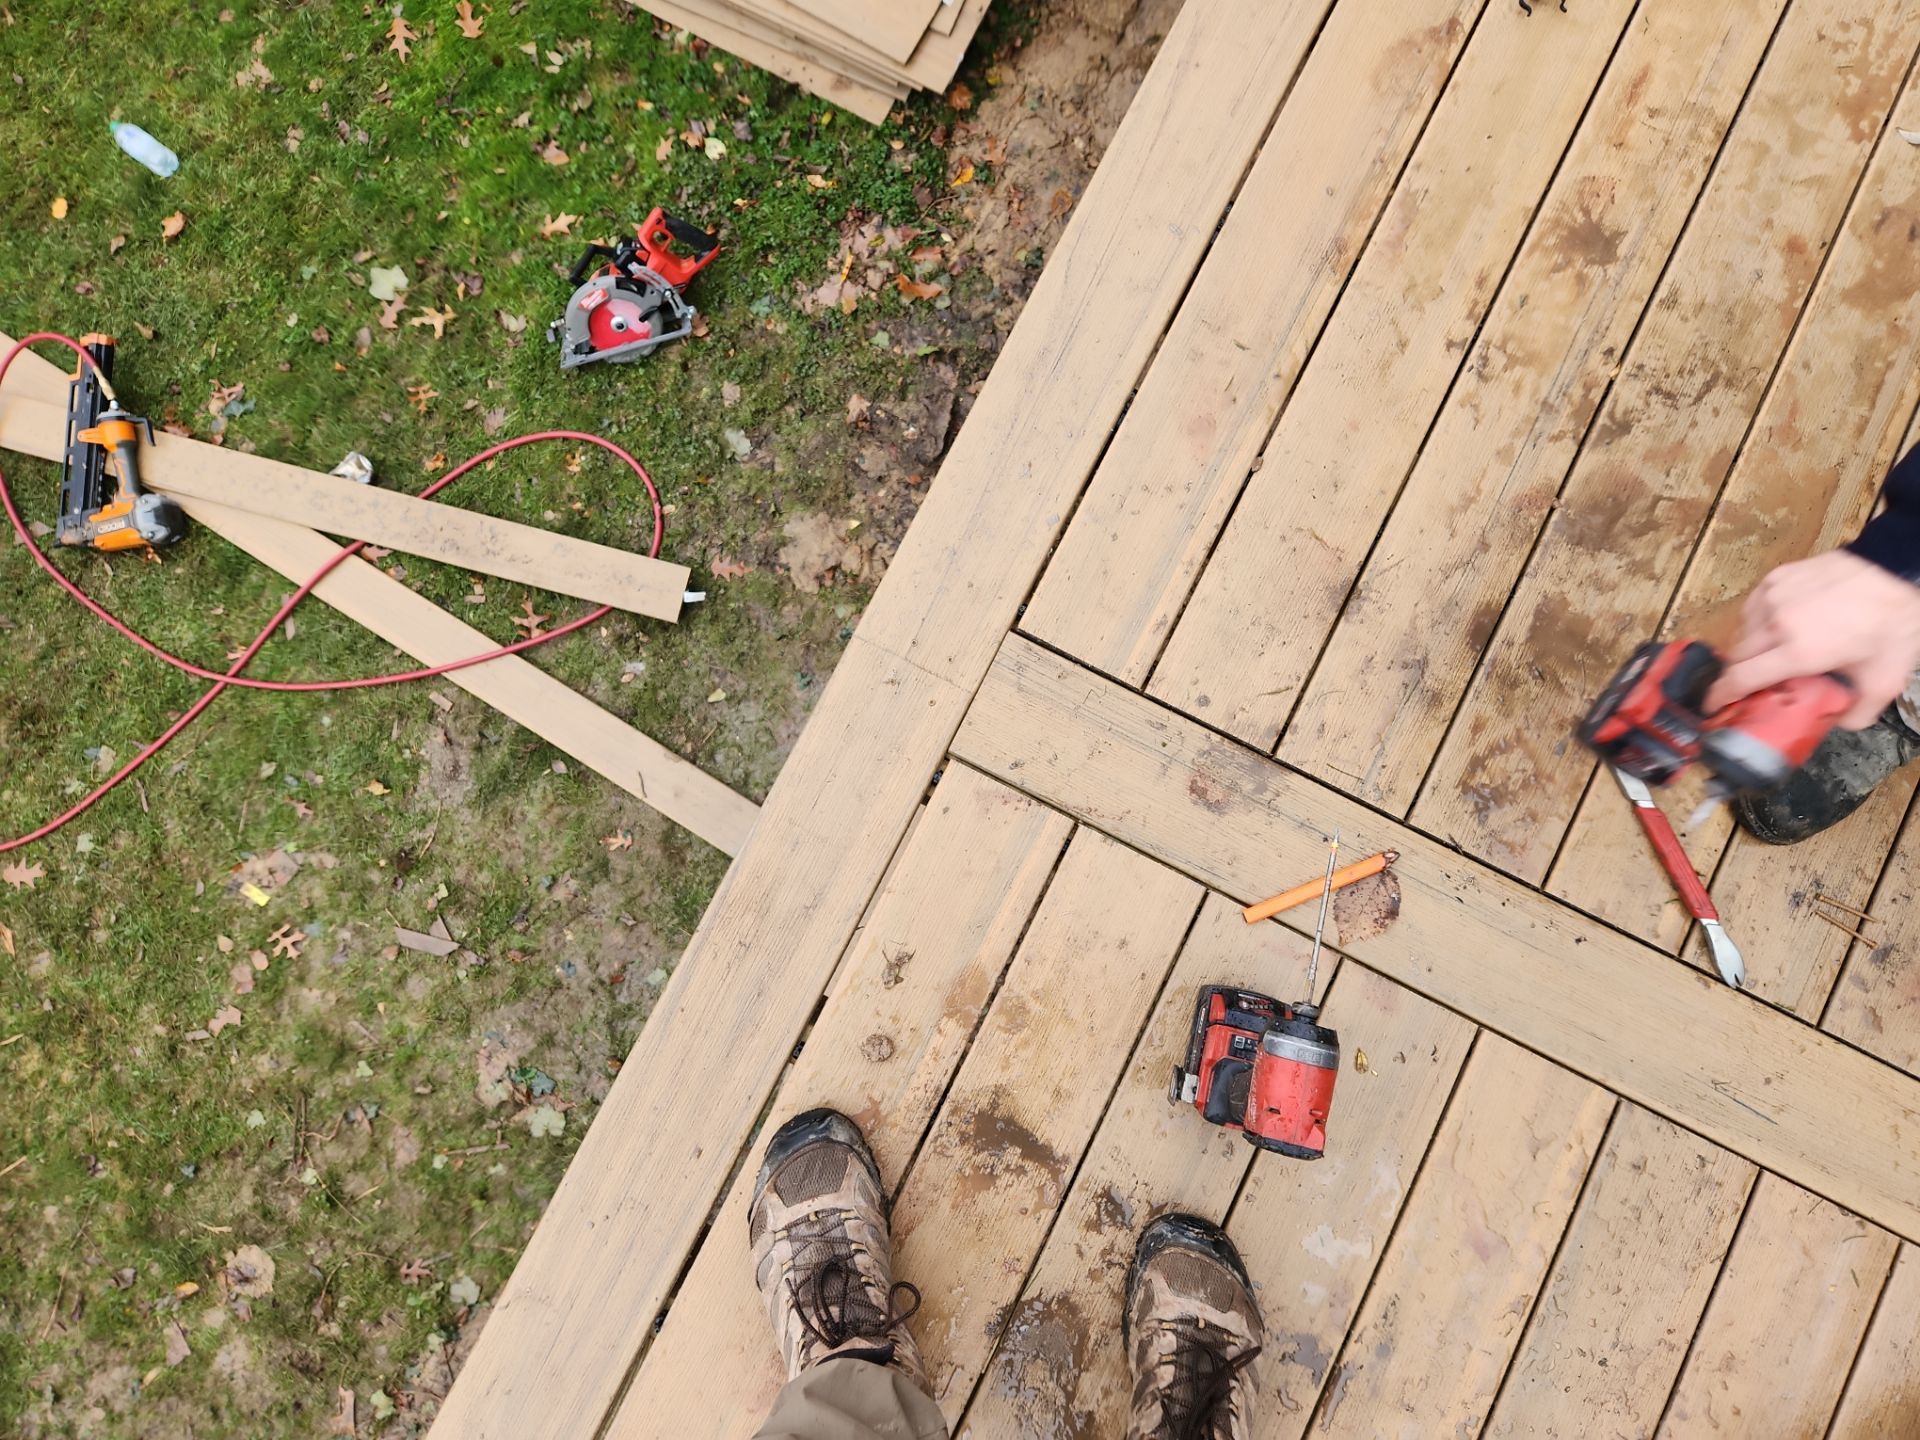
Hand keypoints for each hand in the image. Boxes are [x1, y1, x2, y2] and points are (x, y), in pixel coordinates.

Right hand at [1702, 549, 1919, 727]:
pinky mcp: (1776, 578)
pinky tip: (1784, 623)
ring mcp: (1774, 597)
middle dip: (1741, 673)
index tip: (1712, 705)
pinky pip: (1753, 608)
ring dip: (1754, 646)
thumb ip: (1856, 713)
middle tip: (1758, 680)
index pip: (1741, 679)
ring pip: (1743, 632)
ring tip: (1778, 648)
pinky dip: (1761, 620)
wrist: (1895, 571)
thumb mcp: (1884, 681)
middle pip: (1737, 657)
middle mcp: (1779, 624)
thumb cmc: (1890, 622)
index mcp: (1800, 652)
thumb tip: (1836, 723)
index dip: (1720, 696)